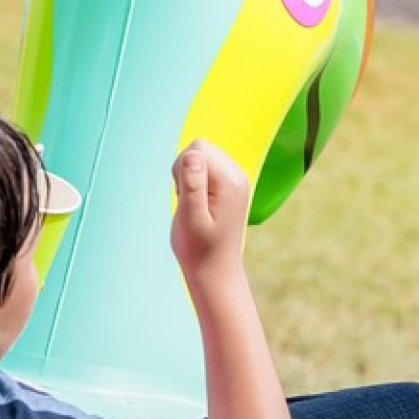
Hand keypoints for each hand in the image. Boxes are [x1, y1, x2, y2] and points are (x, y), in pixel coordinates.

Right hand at [169, 139, 251, 292]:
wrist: (215, 271)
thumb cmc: (199, 250)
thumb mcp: (190, 218)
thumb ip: (192, 185)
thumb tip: (191, 154)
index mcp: (230, 181)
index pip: (197, 149)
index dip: (181, 168)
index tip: (182, 195)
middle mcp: (237, 175)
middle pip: (200, 147)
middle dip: (184, 170)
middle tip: (186, 200)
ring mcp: (235, 180)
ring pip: (201, 156)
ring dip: (188, 176)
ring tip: (191, 204)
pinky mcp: (228, 186)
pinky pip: (205, 168)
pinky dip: (194, 182)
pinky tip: (197, 204)